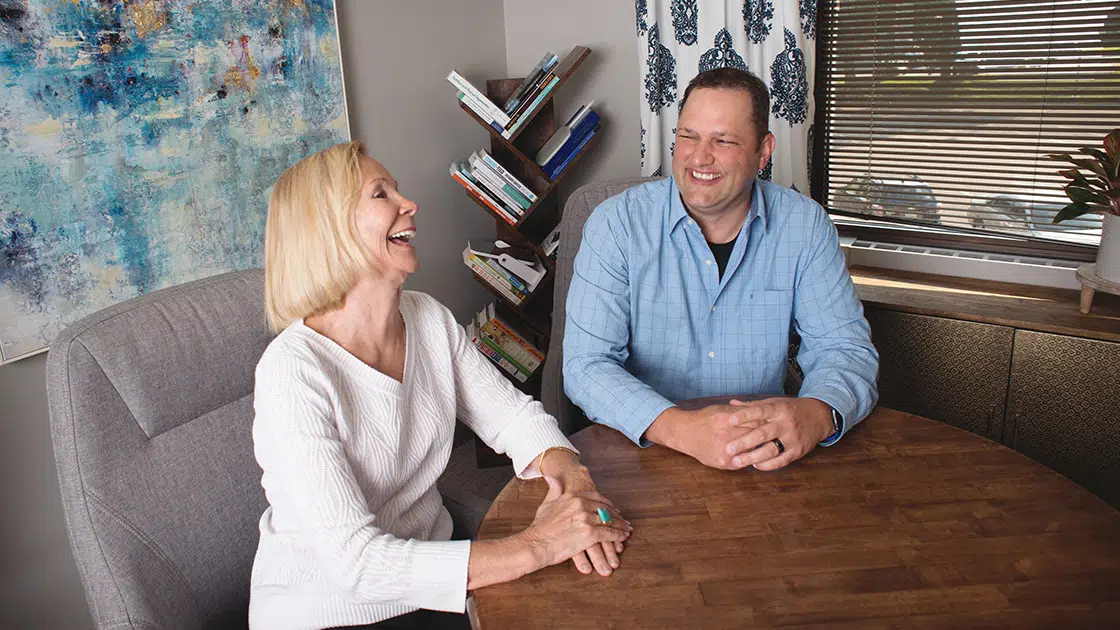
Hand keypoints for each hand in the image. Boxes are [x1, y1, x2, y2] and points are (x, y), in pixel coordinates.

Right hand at [551, 461, 624, 575]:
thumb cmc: (540, 527)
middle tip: (624, 521)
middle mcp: (581, 505)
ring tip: (626, 530)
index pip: (597, 497)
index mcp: (573, 497)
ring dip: (620, 526)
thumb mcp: (547, 503)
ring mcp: (587, 519)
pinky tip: (622, 537)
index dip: (607, 504)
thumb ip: (554, 489)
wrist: (536, 543)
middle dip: (616, 515)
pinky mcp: (590, 534)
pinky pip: (609, 533)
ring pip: (609, 521)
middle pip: (605, 509)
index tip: (613, 509)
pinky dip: (618, 536)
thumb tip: (551, 476)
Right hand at [645, 405, 765, 469]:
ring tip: (770, 445)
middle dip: (767, 436)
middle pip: (755, 437)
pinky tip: (756, 455)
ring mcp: (723, 451)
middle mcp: (725, 436)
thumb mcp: (722, 409)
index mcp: (726, 419)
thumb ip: (742, 411)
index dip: (767, 422)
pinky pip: (743, 462)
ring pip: (752, 451)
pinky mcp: (722, 463)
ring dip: (761, 449)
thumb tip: (763, 414)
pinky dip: (750, 458)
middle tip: (777, 434)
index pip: (756, 421)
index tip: (775, 422)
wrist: (685, 433)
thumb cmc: (705, 419)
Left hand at [722, 397, 834, 470]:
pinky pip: (781, 461)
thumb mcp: (775, 403)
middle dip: (744, 442)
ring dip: (753, 457)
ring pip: (771, 450)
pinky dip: (768, 465)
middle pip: (763, 434)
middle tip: (728, 449)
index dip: (745, 415)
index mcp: (779, 409)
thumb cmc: (791, 409)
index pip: (760, 411)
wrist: (819, 417)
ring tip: (737, 462)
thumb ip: (753, 406)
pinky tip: (755, 465)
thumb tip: (731, 403)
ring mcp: (793, 438)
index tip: (730, 420)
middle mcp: (786, 423)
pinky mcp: (798, 451)